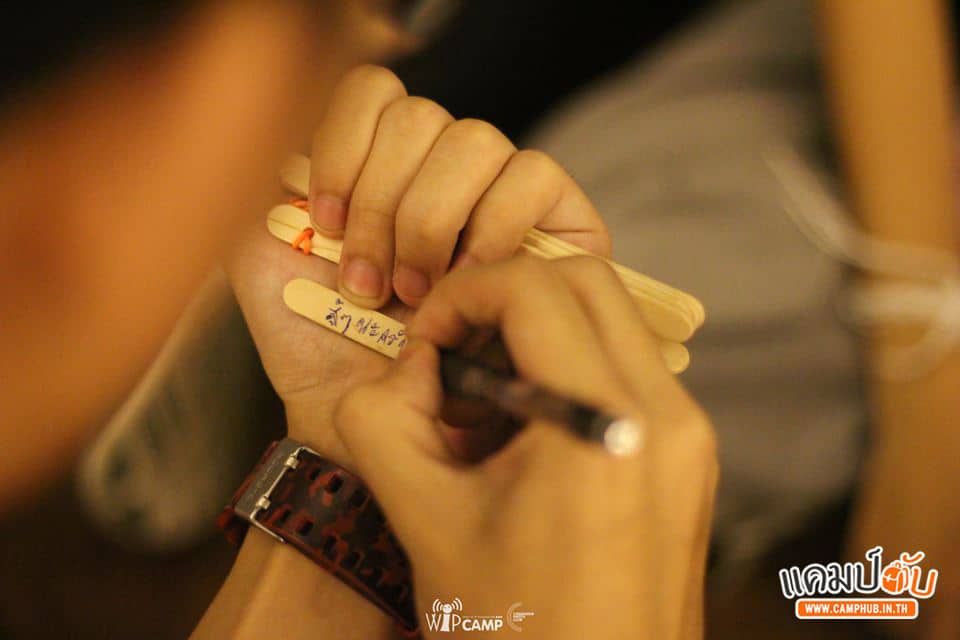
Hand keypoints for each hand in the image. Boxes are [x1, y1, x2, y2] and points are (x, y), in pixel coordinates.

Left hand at [229, 65, 608, 465]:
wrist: (384, 428)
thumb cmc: (328, 358)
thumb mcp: (265, 268)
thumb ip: (257, 192)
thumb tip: (279, 135)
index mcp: (377, 167)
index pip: (373, 93)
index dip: (343, 148)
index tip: (326, 225)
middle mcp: (441, 172)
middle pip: (420, 117)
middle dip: (383, 206)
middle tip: (371, 284)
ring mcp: (501, 192)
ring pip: (475, 140)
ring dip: (431, 223)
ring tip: (417, 294)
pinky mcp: (560, 223)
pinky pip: (533, 175)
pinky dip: (493, 224)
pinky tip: (470, 278)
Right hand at [333, 255, 717, 639]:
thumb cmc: (517, 635)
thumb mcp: (424, 522)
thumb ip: (383, 422)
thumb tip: (406, 366)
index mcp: (606, 428)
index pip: (535, 287)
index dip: (463, 294)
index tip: (426, 342)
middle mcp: (667, 418)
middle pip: (586, 281)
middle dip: (504, 296)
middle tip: (453, 351)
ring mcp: (689, 437)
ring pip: (612, 321)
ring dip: (537, 333)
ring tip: (484, 402)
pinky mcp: (688, 457)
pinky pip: (627, 370)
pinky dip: (568, 369)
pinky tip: (523, 432)